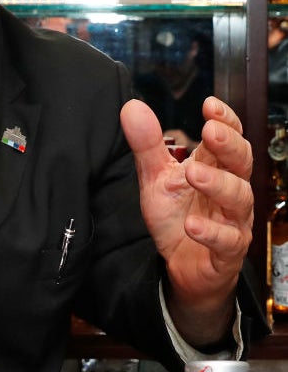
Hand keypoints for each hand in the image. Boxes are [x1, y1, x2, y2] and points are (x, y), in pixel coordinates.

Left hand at [120, 96, 252, 344]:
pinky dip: (210, 232)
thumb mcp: (156, 179)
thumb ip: (147, 145)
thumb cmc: (176, 218)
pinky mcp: (226, 251)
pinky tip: (192, 225)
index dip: (226, 121)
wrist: (181, 267)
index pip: (229, 139)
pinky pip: (226, 240)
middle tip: (211, 131)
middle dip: (229, 145)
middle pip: (241, 163)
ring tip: (194, 174)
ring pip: (238, 198)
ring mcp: (231, 221)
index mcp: (215, 169)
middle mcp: (229, 191)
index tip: (210, 105)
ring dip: (218, 185)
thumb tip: (132, 107)